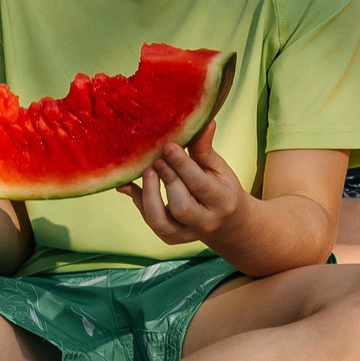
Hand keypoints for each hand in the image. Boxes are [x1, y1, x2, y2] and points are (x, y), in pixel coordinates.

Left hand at [120, 120, 248, 245]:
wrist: (229, 223)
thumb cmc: (222, 188)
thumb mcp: (220, 169)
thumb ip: (206, 150)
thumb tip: (204, 122)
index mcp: (222, 201)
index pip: (200, 184)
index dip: (182, 165)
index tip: (168, 146)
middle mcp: (206, 222)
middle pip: (181, 205)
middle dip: (167, 179)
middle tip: (156, 159)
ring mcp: (186, 234)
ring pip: (160, 221)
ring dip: (148, 195)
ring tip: (146, 172)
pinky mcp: (171, 238)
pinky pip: (150, 222)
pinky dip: (139, 202)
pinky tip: (131, 185)